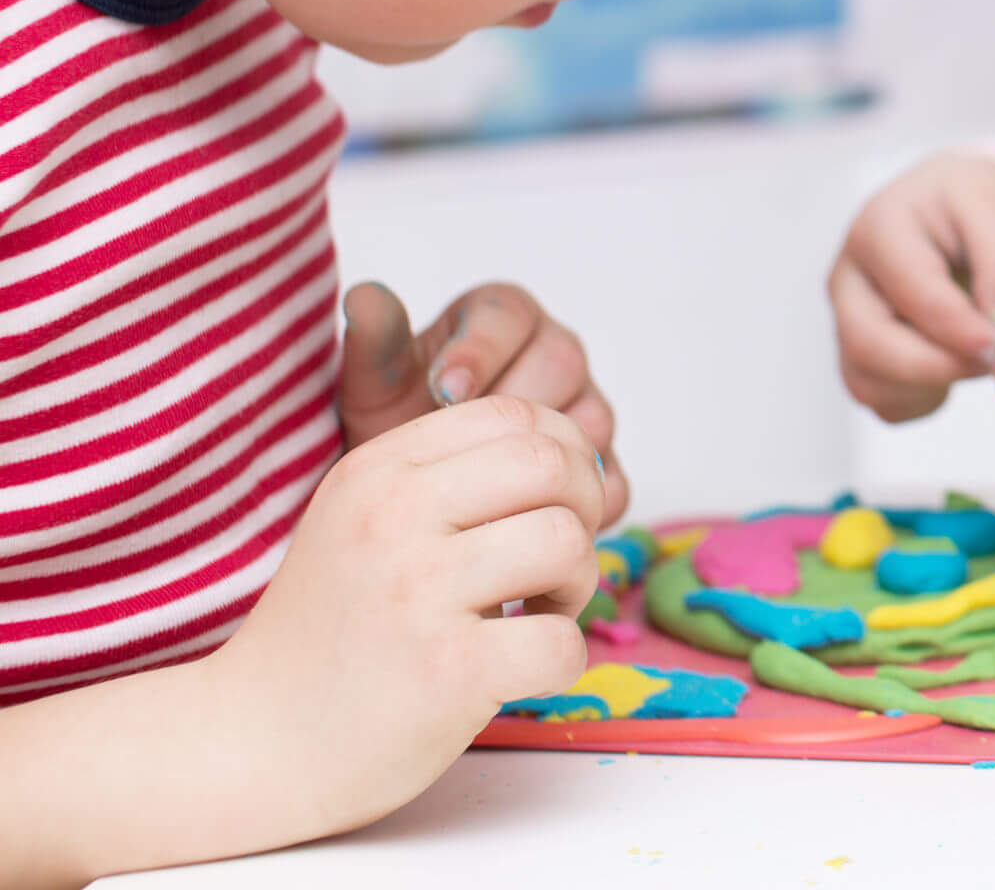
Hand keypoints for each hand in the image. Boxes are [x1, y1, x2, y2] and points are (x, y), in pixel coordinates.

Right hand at [204, 397, 605, 845]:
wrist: (248, 744)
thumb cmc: (331, 632)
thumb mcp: (364, 521)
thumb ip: (450, 479)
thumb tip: (575, 456)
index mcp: (378, 471)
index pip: (514, 415)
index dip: (563, 453)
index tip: (554, 503)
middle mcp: (393, 518)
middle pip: (551, 465)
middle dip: (584, 509)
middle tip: (556, 561)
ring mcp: (418, 592)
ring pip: (566, 542)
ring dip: (578, 582)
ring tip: (538, 612)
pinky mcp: (447, 670)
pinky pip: (563, 642)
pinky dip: (564, 659)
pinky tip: (521, 669)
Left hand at [337, 280, 627, 525]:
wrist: (416, 501)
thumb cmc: (399, 429)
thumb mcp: (376, 390)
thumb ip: (376, 345)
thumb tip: (365, 297)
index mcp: (501, 320)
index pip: (508, 314)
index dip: (480, 349)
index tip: (443, 389)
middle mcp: (553, 357)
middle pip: (561, 360)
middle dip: (512, 402)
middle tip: (463, 444)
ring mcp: (586, 411)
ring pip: (591, 419)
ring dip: (543, 454)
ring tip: (489, 485)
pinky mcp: (603, 468)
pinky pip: (612, 480)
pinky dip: (577, 502)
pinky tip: (529, 519)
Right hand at [828, 154, 994, 422]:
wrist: (962, 214)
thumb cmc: (975, 207)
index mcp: (878, 229)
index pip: (912, 294)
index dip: (959, 328)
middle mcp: (848, 278)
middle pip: (869, 344)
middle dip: (937, 366)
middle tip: (993, 364)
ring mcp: (847, 320)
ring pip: (867, 382)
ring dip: (928, 387)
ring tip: (978, 362)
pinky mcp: (858, 355)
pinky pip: (880, 401)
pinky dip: (921, 400)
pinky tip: (956, 370)